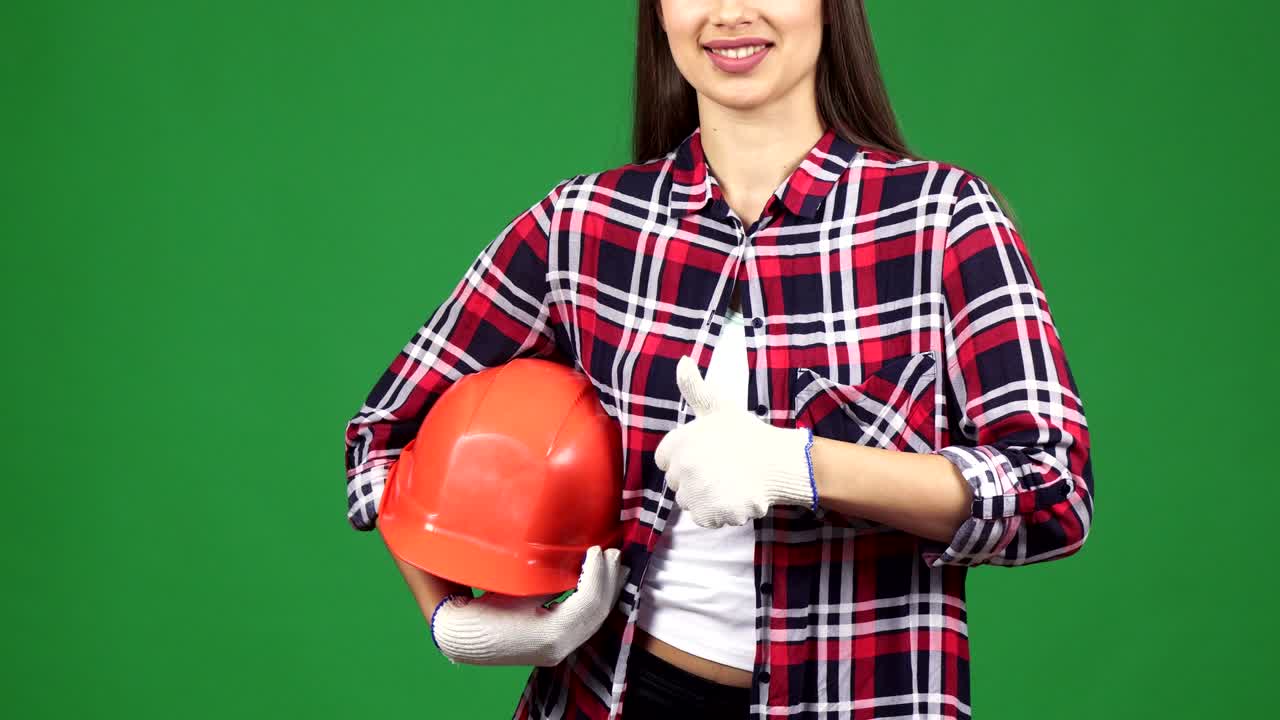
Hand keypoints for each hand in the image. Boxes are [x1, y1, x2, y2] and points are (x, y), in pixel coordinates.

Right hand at [429, 545, 627, 666]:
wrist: (461, 638)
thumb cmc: (483, 608)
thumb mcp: (518, 589)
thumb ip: (551, 581)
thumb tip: (576, 560)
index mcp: (550, 635)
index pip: (588, 602)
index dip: (597, 573)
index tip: (598, 549)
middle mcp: (559, 648)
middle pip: (597, 612)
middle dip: (609, 580)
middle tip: (614, 552)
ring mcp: (558, 651)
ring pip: (594, 619)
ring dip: (606, 590)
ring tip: (614, 565)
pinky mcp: (556, 647)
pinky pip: (584, 623)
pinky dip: (594, 601)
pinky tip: (597, 584)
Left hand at [654, 354, 817, 527]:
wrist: (780, 461)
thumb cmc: (748, 433)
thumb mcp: (718, 407)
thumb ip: (694, 388)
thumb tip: (682, 362)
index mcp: (679, 443)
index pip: (665, 460)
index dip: (685, 459)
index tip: (707, 455)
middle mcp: (682, 467)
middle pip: (677, 484)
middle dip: (697, 480)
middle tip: (724, 469)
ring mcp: (696, 492)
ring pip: (691, 503)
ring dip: (708, 498)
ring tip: (732, 483)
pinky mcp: (710, 513)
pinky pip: (705, 519)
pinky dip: (720, 513)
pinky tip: (737, 497)